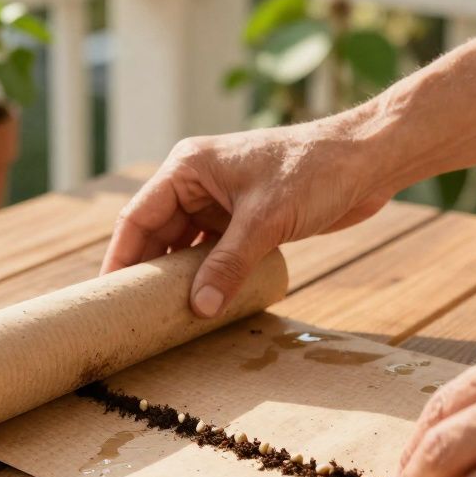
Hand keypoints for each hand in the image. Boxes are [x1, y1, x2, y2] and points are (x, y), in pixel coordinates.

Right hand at [101, 118, 389, 316]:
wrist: (367, 160)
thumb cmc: (314, 171)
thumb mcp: (265, 220)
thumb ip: (228, 265)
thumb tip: (198, 308)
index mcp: (188, 167)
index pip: (138, 217)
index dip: (121, 257)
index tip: (107, 296)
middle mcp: (198, 183)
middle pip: (158, 235)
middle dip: (148, 273)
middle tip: (133, 315)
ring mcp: (222, 201)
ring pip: (186, 247)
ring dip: (179, 278)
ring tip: (164, 316)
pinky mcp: (247, 218)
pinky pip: (214, 253)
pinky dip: (208, 276)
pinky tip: (202, 303)